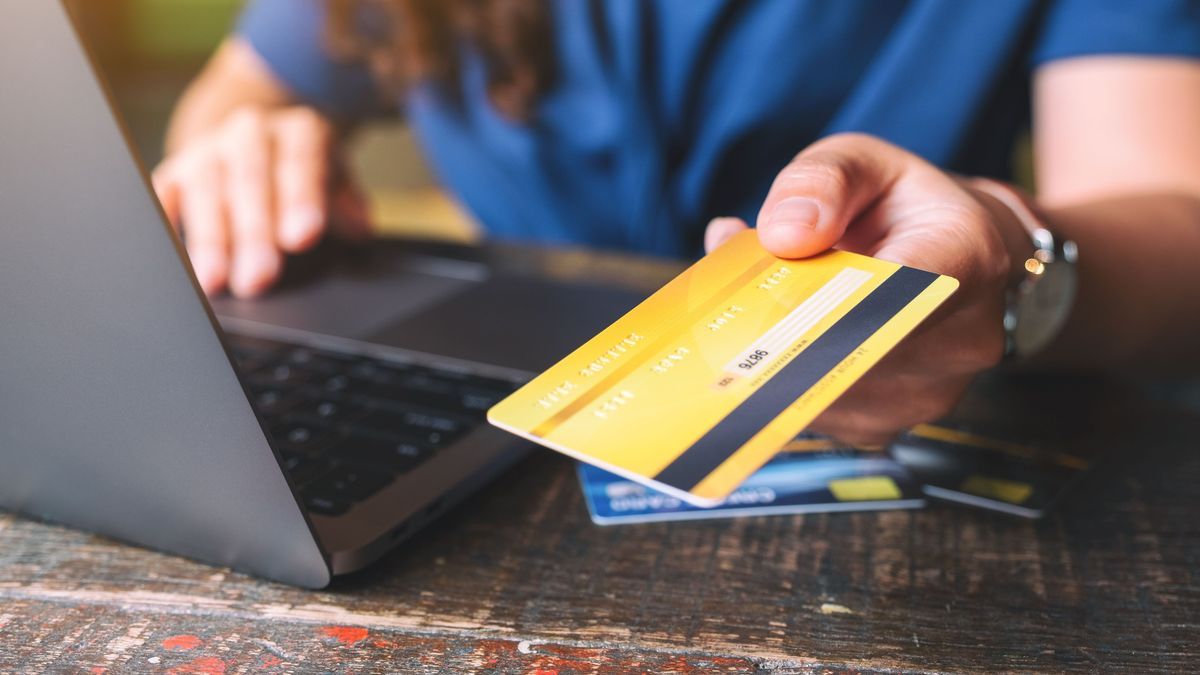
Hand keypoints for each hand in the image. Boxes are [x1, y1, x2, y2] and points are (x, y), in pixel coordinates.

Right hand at [152, 105, 370, 297]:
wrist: (255, 142)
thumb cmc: (302, 173)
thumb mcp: (336, 179)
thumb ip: (347, 202)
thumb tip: (359, 228)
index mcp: (299, 132)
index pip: (301, 162)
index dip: (301, 198)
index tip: (302, 237)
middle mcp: (251, 134)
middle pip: (251, 181)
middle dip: (253, 232)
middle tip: (258, 277)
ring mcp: (209, 151)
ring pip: (206, 191)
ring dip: (210, 240)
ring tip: (214, 282)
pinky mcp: (176, 172)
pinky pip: (164, 195)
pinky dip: (166, 224)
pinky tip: (173, 259)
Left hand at [705, 133, 1030, 445]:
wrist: (957, 257)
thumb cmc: (902, 205)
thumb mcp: (863, 161)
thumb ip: (821, 180)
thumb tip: (784, 234)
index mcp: (967, 256)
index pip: (898, 293)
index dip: (825, 302)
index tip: (769, 299)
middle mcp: (962, 339)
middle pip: (848, 351)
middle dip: (776, 327)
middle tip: (727, 300)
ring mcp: (926, 394)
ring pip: (820, 390)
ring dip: (770, 354)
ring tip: (747, 307)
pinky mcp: (884, 426)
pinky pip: (813, 411)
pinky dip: (777, 377)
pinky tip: (766, 337)